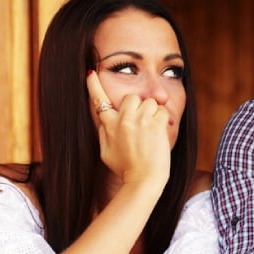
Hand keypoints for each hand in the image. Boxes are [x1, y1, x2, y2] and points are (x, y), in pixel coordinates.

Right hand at [86, 71, 170, 186]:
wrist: (143, 180)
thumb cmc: (125, 169)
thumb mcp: (106, 152)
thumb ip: (105, 133)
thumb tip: (106, 121)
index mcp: (108, 126)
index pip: (99, 101)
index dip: (94, 86)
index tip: (91, 73)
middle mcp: (123, 120)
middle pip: (132, 97)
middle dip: (138, 106)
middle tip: (141, 124)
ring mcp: (140, 121)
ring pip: (149, 102)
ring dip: (152, 114)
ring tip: (150, 132)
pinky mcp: (155, 124)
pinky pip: (162, 111)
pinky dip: (162, 120)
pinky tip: (158, 135)